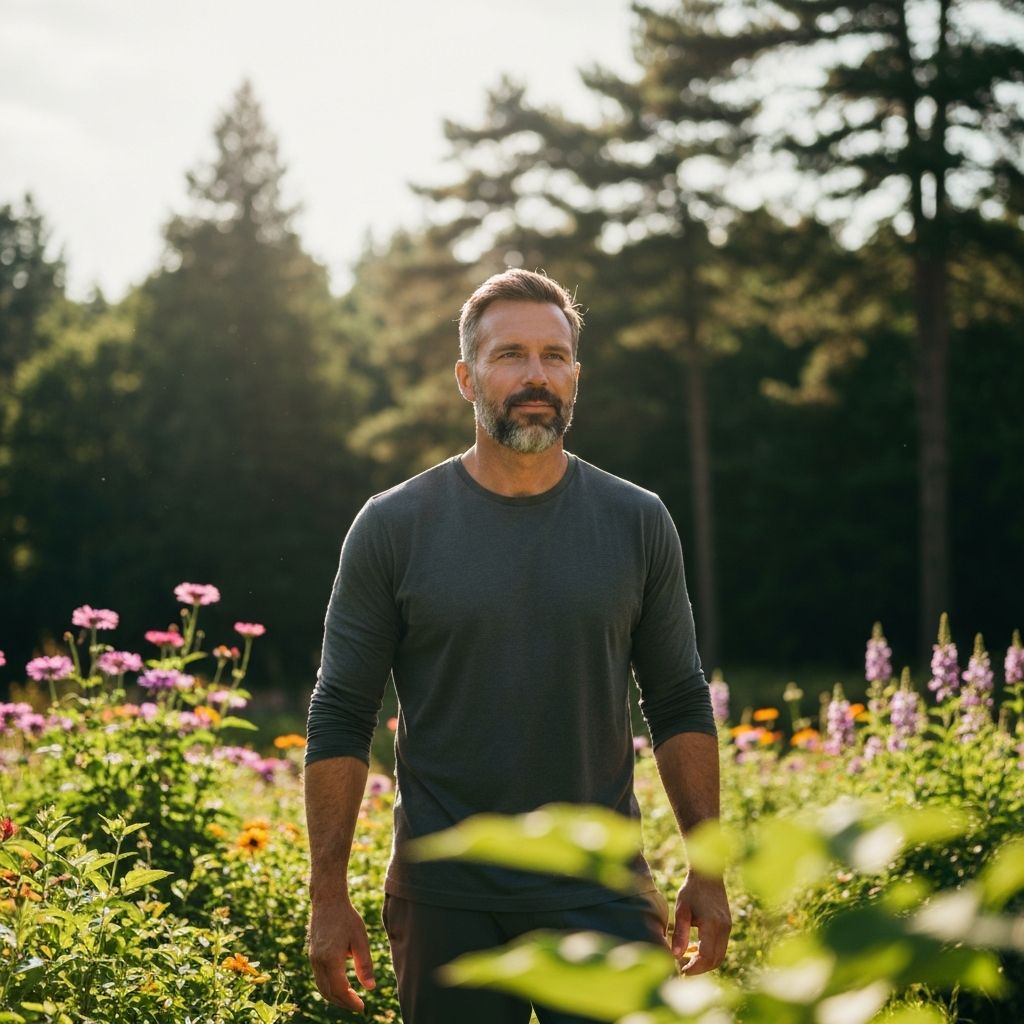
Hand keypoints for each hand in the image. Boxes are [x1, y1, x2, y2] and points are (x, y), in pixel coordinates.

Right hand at [308, 896, 375, 1010]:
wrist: (328, 901)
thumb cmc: (347, 918)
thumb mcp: (360, 939)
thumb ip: (365, 964)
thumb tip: (371, 988)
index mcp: (330, 959)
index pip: (339, 990)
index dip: (350, 1002)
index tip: (362, 1007)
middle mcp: (318, 962)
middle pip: (329, 993)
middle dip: (343, 1002)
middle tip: (359, 1006)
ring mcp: (313, 960)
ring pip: (322, 987)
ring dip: (336, 997)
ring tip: (351, 998)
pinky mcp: (313, 956)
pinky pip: (319, 979)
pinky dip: (330, 987)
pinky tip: (342, 985)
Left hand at [671, 872, 730, 974]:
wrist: (708, 875)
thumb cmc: (692, 890)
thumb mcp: (682, 909)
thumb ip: (680, 933)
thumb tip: (675, 955)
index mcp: (712, 925)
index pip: (706, 956)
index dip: (695, 968)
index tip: (682, 971)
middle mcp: (723, 929)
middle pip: (716, 960)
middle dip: (700, 969)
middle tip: (684, 969)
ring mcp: (727, 928)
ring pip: (720, 955)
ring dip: (706, 962)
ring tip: (689, 961)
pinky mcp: (727, 926)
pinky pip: (721, 947)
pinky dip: (710, 953)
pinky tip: (696, 950)